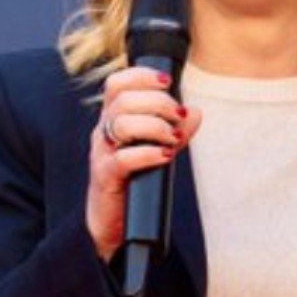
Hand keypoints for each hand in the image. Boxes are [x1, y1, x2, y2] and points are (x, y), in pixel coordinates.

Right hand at [85, 66, 201, 261]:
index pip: (117, 83)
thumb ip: (176, 129)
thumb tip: (195, 113)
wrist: (114, 220)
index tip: (167, 80)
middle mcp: (104, 131)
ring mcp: (101, 153)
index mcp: (113, 118)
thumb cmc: (136, 178)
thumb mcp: (159, 148)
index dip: (141, 75)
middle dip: (158, 102)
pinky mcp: (105, 177)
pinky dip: (148, 154)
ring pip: (122, 124)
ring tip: (173, 138)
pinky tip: (165, 156)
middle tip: (179, 116)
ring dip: (155, 126)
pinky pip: (122, 158)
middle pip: (124, 100)